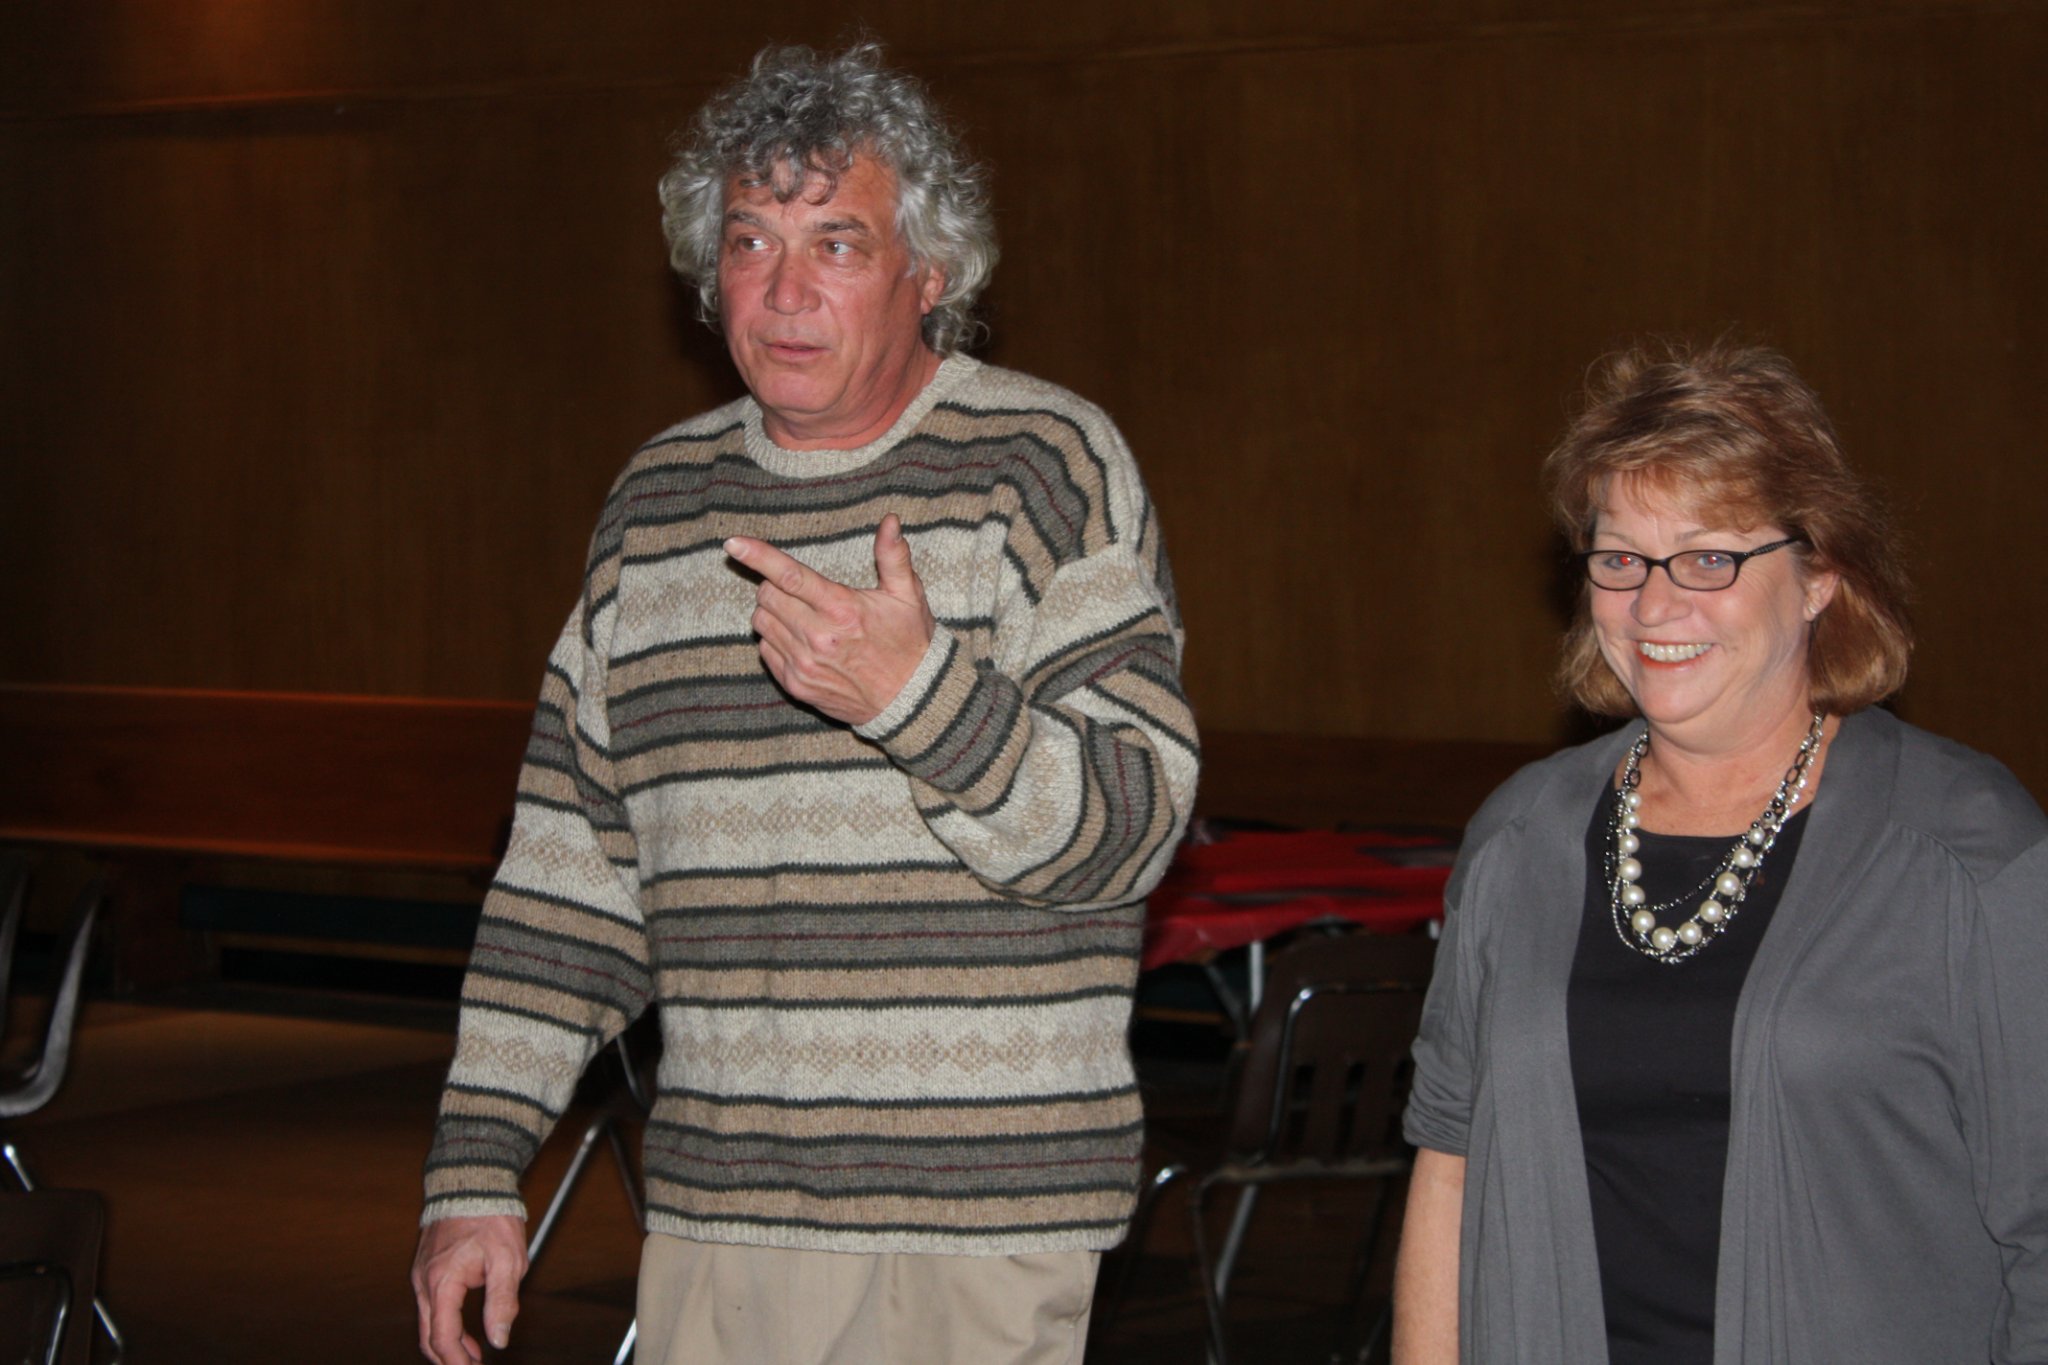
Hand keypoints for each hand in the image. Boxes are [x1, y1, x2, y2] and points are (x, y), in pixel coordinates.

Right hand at [411, 1214, 527, 1364]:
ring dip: (447, 1343)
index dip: (456, 1361)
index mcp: (441, 1282)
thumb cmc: (491, 1216)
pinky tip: (464, 1330)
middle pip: (428, 1336)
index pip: (442, 1336)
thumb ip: (503, 1302)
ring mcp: (422, 1274)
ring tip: (473, 1356)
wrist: (472, 1181)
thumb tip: (499, 1339)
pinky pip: (431, 1306)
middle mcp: (424, 1281)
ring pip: (428, 1322)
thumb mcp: (508, 1260)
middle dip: (448, 1358)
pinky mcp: (426, 1268)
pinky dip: (444, 1324)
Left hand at [727, 514, 936, 725]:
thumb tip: (890, 520)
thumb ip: (893, 556)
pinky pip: (765, 651)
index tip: (733, 543)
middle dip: (775, 585)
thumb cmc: (909, 643)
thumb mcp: (908, 596)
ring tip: (801, 615)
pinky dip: (775, 639)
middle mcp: (818, 638)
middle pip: (767, 596)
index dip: (757, 556)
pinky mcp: (797, 684)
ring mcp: (804, 664)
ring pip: (761, 623)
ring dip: (774, 612)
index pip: (789, 576)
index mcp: (842, 609)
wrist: (912, 700)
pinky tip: (801, 640)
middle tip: (801, 591)